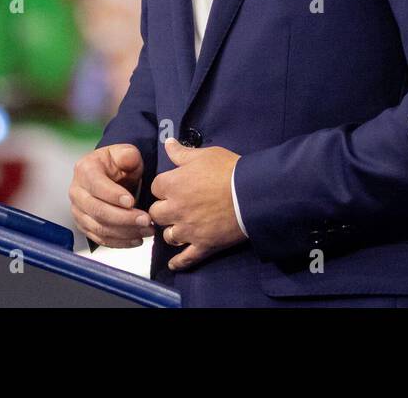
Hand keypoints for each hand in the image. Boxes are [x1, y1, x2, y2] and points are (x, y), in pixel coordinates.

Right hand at [69, 144, 154, 247]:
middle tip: (146, 220)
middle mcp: (77, 192)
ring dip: (125, 232)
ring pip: (99, 228)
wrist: (109, 176)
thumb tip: (128, 158)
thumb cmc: (117, 164)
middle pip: (98, 210)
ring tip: (147, 230)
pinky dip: (119, 242)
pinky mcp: (85, 226)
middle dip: (124, 218)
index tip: (132, 202)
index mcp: (84, 170)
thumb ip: (128, 154)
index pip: (97, 185)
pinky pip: (100, 239)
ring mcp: (79, 211)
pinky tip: (137, 240)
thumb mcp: (124, 153)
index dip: (114, 195)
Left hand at [148, 138, 243, 270]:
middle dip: (164, 210)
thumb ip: (182, 153)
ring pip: (168, 236)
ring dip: (173, 232)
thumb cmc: (229, 170)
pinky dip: (179, 262)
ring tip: (180, 228)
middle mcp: (175, 209)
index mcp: (173, 184)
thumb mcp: (205, 155)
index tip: (173, 186)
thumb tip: (168, 143)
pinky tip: (174, 264)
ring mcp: (188, 230)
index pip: (155, 187)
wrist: (252, 193)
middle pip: (157, 213)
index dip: (164, 186)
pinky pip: (186, 258)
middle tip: (175, 207)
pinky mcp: (203, 245)